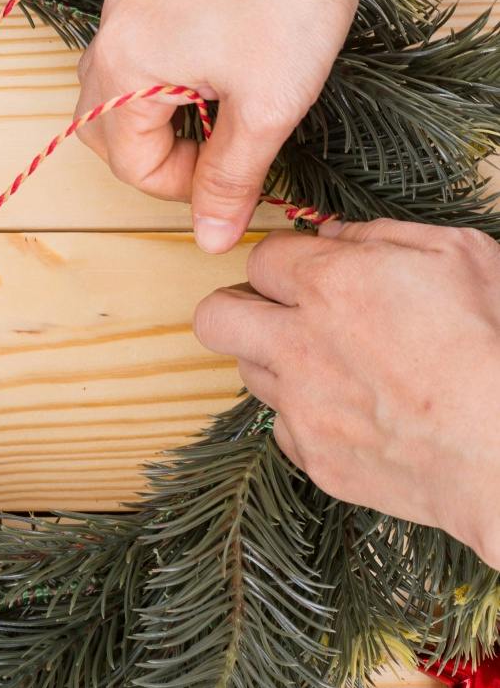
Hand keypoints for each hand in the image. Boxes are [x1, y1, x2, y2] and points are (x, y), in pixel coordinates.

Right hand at [76, 0, 360, 253]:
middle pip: (106, 131)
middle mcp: (110, 36)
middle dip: (159, 157)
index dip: (186, 188)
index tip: (242, 175)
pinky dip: (170, 79)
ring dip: (164, 119)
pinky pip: (141, 50)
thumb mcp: (267, 106)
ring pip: (121, 90)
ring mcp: (129, 5)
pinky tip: (226, 66)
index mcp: (122, 72)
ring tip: (226, 112)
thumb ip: (231, 178)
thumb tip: (210, 241)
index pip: (130, 165)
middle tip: (224, 153)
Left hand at [193, 219, 499, 564]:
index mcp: (328, 284)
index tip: (306, 271)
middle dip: (237, 307)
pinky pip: (282, 428)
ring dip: (273, 361)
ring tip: (327, 364)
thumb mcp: (458, 255)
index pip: (261, 257)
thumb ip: (383, 234)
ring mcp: (300, 403)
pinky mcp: (313, 454)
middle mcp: (297, 343)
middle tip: (276, 313)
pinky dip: (304, 417)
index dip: (285, 261)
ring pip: (247, 372)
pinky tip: (350, 413)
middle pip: (215, 315)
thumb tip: (335, 233)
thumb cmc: (497, 342)